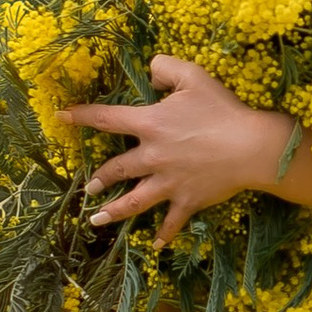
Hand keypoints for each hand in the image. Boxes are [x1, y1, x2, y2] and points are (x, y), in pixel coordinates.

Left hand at [62, 58, 295, 245]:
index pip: (106, 119)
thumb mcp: (194, 76)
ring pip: (133, 201)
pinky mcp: (187, 200)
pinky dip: (164, 233)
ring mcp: (168, 183)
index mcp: (150, 124)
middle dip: (100, 178)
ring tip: (97, 219)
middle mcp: (152, 156)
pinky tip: (157, 244)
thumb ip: (166, 68)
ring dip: (113, 210)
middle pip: (116, 169)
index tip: (61, 116)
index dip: (81, 116)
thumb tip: (150, 73)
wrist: (250, 147)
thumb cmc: (223, 110)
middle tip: (88, 186)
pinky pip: (172, 221)